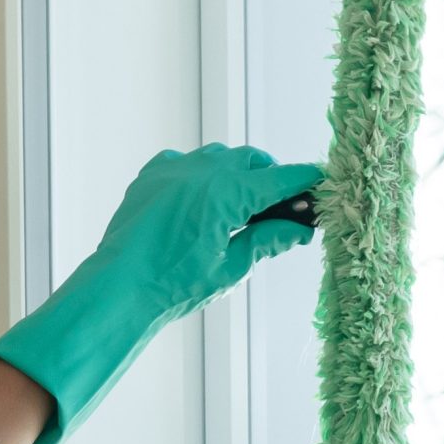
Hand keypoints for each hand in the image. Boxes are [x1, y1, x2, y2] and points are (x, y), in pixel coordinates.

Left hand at [99, 144, 323, 314]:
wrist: (121, 286)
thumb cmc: (176, 284)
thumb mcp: (232, 268)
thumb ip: (267, 241)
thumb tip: (300, 230)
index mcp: (227, 193)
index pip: (280, 179)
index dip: (305, 181)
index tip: (322, 182)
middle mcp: (202, 170)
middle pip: (252, 160)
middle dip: (271, 178)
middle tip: (281, 207)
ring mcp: (175, 168)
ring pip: (220, 157)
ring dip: (237, 173)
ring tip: (241, 206)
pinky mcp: (153, 174)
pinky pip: (187, 162)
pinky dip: (203, 175)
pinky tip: (203, 202)